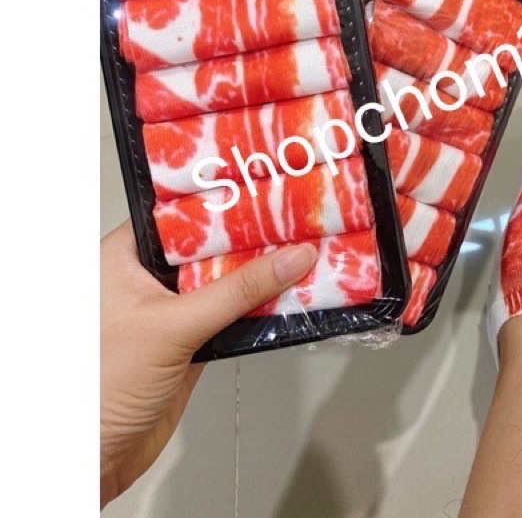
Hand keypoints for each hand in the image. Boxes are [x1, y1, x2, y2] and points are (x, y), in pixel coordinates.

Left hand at [100, 220, 316, 507]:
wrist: (96, 459)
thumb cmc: (104, 384)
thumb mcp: (174, 325)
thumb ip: (238, 290)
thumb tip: (292, 257)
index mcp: (125, 255)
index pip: (180, 211)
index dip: (221, 197)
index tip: (264, 184)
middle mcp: (149, 276)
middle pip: (210, 244)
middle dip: (250, 234)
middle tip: (294, 213)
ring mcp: (173, 308)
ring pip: (225, 278)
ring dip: (261, 271)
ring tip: (302, 246)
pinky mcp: (192, 338)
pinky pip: (233, 311)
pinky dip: (260, 305)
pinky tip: (289, 292)